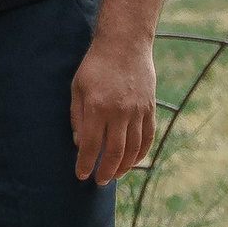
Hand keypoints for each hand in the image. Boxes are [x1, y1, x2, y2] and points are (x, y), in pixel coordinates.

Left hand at [71, 25, 156, 184]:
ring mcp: (137, 111)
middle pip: (114, 152)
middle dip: (105, 171)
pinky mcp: (150, 108)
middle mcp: (119, 112)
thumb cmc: (95, 65)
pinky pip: (147, 137)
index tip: (81, 175)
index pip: (92, 145)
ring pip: (133, 148)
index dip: (86, 163)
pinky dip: (141, 153)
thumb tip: (80, 144)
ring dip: (124, 166)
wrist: (124, 45)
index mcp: (97, 107)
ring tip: (114, 174)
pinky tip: (133, 161)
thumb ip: (77, 117)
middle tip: (99, 181)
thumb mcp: (78, 88)